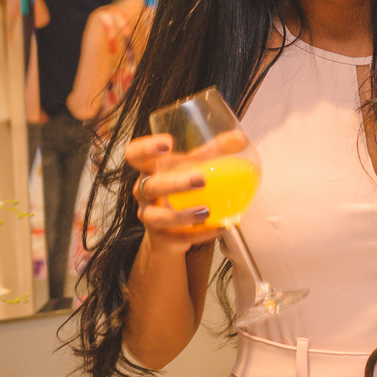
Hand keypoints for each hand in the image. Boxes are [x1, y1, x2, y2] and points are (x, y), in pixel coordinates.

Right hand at [125, 131, 246, 254]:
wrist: (169, 226)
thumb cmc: (180, 186)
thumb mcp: (194, 164)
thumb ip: (215, 150)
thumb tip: (241, 138)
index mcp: (149, 168)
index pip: (135, 154)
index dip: (146, 147)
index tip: (169, 143)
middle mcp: (143, 191)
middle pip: (151, 186)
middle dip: (175, 183)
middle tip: (201, 179)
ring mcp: (148, 216)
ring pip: (157, 217)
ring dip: (181, 215)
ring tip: (207, 211)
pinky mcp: (160, 238)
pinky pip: (176, 238)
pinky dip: (198, 235)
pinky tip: (217, 228)